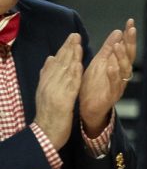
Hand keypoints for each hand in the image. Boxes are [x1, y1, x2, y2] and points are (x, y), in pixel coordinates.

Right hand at [33, 34, 82, 148]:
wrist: (45, 133)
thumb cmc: (49, 114)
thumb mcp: (46, 93)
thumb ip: (48, 76)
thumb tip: (49, 58)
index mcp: (46, 83)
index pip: (55, 63)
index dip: (63, 49)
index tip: (71, 38)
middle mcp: (49, 85)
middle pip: (59, 64)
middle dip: (68, 48)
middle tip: (75, 35)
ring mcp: (55, 92)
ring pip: (65, 71)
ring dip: (72, 57)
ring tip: (78, 44)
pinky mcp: (63, 101)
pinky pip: (69, 85)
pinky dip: (74, 74)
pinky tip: (79, 65)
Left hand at [79, 19, 135, 135]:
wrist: (87, 109)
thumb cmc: (94, 85)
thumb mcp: (99, 63)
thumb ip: (108, 49)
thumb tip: (117, 31)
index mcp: (118, 65)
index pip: (126, 47)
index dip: (128, 35)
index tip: (130, 22)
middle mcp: (122, 74)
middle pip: (129, 56)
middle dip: (130, 43)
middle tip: (130, 30)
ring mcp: (118, 85)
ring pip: (124, 70)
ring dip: (121, 57)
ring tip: (118, 45)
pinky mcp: (111, 96)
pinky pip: (115, 85)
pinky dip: (114, 75)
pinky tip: (111, 66)